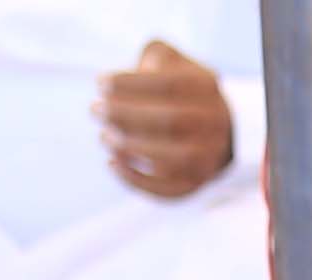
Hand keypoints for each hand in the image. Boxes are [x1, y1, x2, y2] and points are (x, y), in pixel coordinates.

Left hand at [101, 39, 235, 197]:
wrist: (212, 123)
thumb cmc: (175, 87)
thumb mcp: (167, 60)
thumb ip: (150, 58)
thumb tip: (122, 85)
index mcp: (206, 86)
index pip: (169, 85)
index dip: (131, 84)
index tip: (101, 82)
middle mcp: (216, 122)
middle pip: (171, 122)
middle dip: (126, 116)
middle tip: (96, 110)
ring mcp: (211, 155)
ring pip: (174, 160)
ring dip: (132, 149)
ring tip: (104, 137)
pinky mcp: (199, 181)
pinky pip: (171, 190)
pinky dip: (138, 181)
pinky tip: (112, 164)